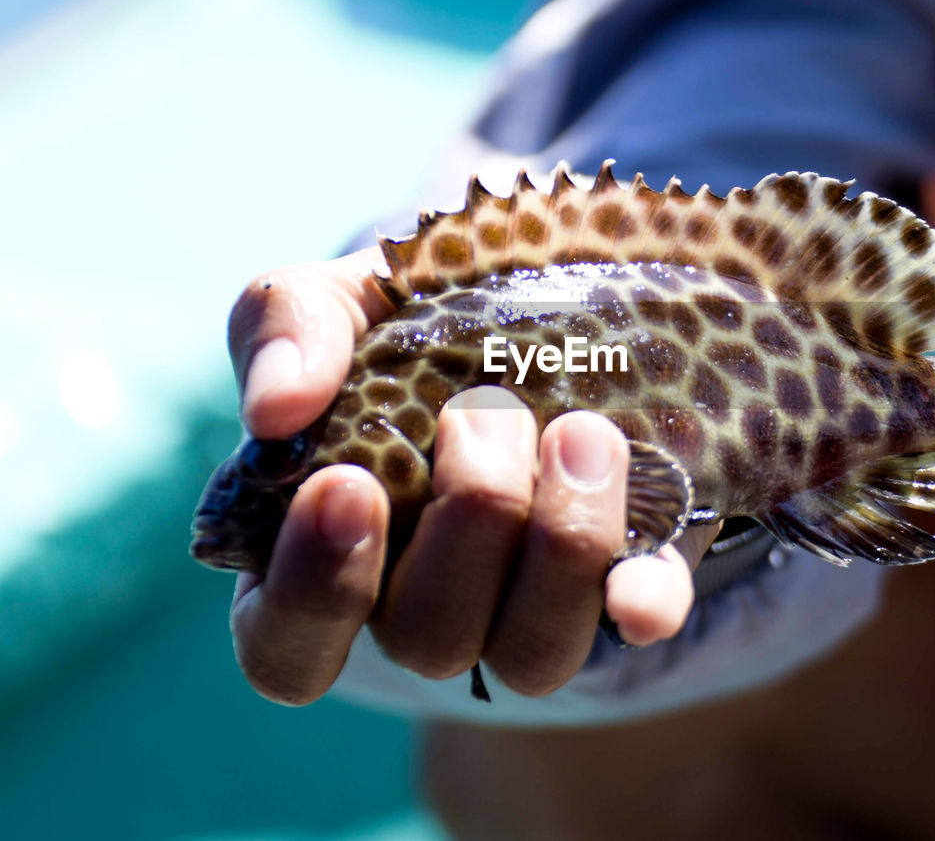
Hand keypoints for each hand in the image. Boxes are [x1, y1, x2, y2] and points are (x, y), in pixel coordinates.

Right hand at [224, 250, 718, 704]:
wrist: (530, 293)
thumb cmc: (402, 320)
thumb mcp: (332, 302)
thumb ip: (280, 328)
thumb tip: (279, 406)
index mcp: (325, 554)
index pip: (288, 643)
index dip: (315, 590)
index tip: (348, 486)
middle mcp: (422, 601)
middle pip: (427, 640)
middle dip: (466, 524)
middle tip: (487, 413)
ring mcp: (523, 602)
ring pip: (532, 652)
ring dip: (558, 548)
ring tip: (583, 433)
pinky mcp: (616, 573)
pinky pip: (631, 621)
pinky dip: (641, 603)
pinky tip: (643, 579)